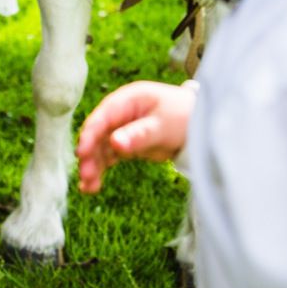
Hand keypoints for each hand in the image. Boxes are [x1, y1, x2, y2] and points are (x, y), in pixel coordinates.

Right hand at [75, 81, 196, 193]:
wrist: (203, 125)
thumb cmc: (185, 116)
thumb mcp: (163, 126)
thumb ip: (139, 134)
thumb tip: (115, 143)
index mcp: (127, 100)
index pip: (102, 117)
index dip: (90, 135)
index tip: (82, 153)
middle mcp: (120, 114)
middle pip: (98, 134)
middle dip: (90, 155)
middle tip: (85, 175)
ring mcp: (121, 129)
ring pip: (101, 148)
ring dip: (93, 166)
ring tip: (88, 187)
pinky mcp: (126, 144)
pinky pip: (109, 157)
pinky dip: (101, 170)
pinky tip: (92, 185)